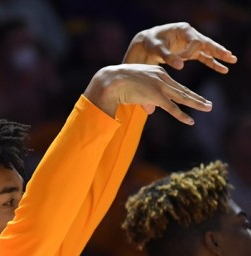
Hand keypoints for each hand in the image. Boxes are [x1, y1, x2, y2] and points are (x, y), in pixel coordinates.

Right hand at [84, 64, 212, 124]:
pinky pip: (172, 108)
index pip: (174, 85)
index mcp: (157, 72)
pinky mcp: (156, 96)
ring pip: (182, 97)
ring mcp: (160, 86)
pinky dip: (182, 115)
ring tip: (208, 108)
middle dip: (196, 98)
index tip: (193, 98)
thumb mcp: (134, 89)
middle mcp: (162, 77)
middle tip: (208, 104)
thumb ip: (145, 99)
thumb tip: (152, 111)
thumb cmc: (117, 84)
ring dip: (196, 104)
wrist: (110, 81)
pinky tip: (190, 121)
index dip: (185, 93)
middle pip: (182, 90)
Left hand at [123, 22, 236, 71]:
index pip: (194, 41)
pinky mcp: (190, 52)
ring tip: (231, 60)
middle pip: (207, 42)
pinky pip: (204, 57)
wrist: (146, 43)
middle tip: (229, 56)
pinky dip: (212, 63)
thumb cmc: (151, 43)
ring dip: (219, 56)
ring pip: (208, 50)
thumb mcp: (156, 48)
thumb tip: (180, 67)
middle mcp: (190, 35)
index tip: (181, 60)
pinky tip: (223, 69)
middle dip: (217, 50)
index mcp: (183, 30)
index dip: (190, 52)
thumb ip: (167, 56)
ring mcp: (191, 43)